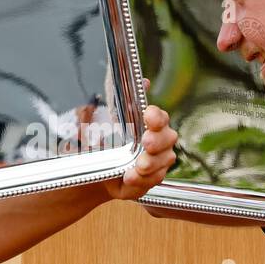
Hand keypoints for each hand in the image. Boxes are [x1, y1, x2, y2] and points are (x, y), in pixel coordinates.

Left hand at [107, 78, 177, 200]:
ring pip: (163, 162)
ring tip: (137, 167)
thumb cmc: (107, 140)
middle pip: (168, 139)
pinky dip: (140, 181)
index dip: (156, 116)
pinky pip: (151, 182)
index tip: (148, 114)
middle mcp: (160, 143)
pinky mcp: (149, 182)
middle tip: (146, 143)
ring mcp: (157, 164)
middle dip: (157, 141)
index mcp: (152, 124)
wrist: (97, 169)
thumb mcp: (109, 118)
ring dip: (150, 164)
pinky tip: (129, 177)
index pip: (161, 117)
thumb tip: (144, 81)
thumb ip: (127, 100)